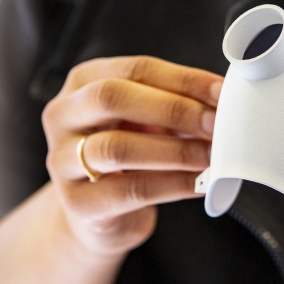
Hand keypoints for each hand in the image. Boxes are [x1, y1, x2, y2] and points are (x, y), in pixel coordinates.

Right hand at [42, 56, 222, 256]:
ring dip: (175, 150)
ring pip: (118, 147)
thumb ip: (175, 105)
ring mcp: (62, 160)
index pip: (135, 69)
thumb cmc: (127, 155)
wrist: (96, 214)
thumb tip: (221, 101)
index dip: (182, 79)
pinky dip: (172, 185)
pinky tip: (199, 183)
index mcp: (83, 81)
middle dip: (173, 108)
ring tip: (210, 155)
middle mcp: (63, 115)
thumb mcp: (145, 119)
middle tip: (215, 124)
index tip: (221, 92)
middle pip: (112, 97)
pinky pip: (129, 190)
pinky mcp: (77, 203)